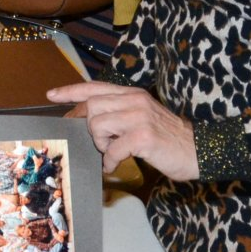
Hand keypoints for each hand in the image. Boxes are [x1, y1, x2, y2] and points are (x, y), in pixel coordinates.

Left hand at [47, 82, 198, 179]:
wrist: (199, 150)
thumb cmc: (167, 138)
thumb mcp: (142, 117)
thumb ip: (118, 113)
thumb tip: (88, 121)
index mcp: (132, 94)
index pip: (94, 87)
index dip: (70, 91)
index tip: (51, 95)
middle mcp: (134, 100)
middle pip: (91, 107)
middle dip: (87, 128)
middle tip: (99, 142)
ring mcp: (139, 117)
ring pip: (97, 125)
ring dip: (100, 144)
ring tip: (112, 153)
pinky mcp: (143, 136)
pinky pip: (112, 148)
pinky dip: (110, 160)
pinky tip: (115, 165)